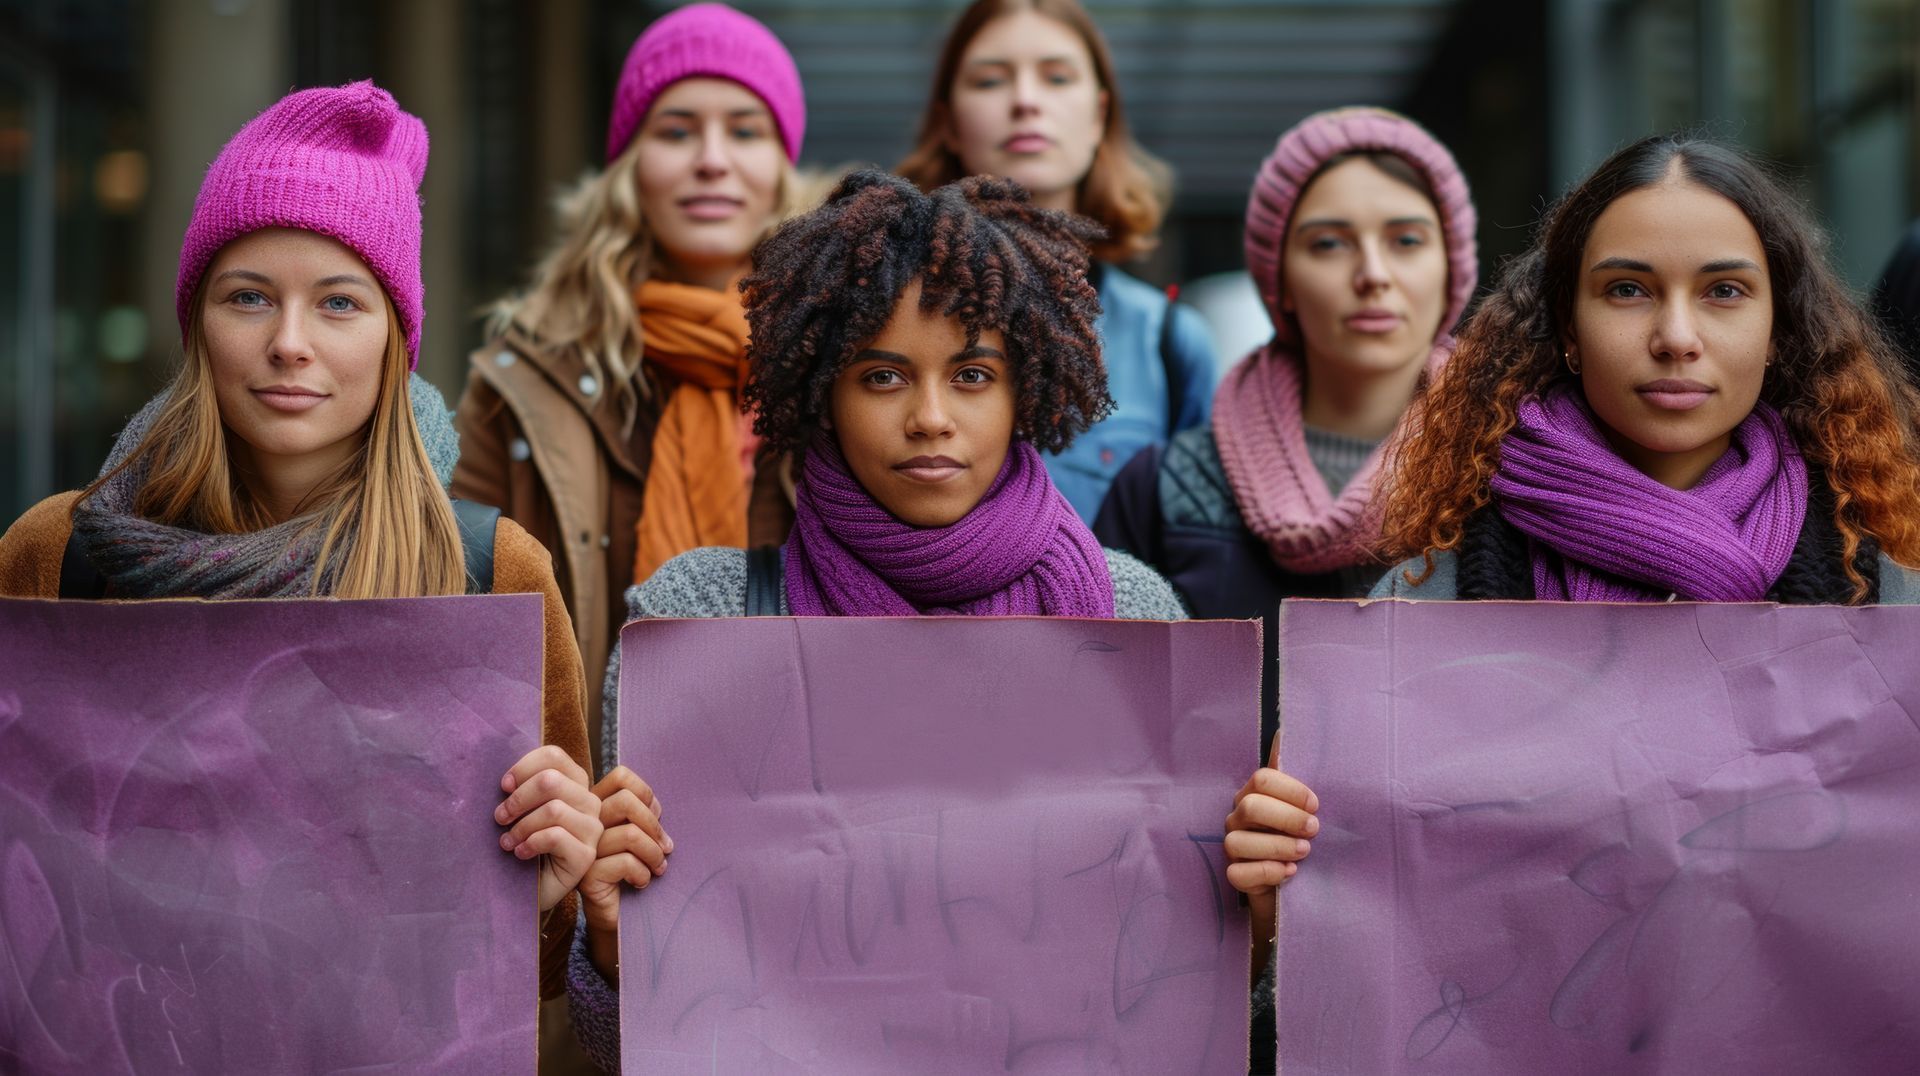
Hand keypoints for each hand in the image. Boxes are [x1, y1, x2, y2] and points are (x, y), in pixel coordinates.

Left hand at [495, 745, 603, 912]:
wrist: (524, 890)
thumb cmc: (520, 844)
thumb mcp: (520, 810)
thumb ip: (522, 787)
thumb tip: (508, 779)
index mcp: (575, 785)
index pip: (554, 756)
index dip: (524, 767)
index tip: (504, 786)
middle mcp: (590, 803)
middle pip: (551, 780)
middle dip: (518, 799)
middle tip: (500, 817)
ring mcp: (592, 829)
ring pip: (553, 809)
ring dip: (521, 826)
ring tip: (507, 841)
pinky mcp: (586, 855)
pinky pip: (555, 836)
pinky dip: (530, 843)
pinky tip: (520, 853)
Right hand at [580, 766, 672, 982]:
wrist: (617, 914)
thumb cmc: (634, 870)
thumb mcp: (642, 837)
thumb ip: (644, 815)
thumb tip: (656, 808)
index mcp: (598, 807)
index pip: (621, 777)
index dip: (645, 793)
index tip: (656, 817)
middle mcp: (587, 824)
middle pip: (625, 801)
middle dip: (654, 826)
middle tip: (666, 849)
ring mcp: (583, 849)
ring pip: (630, 834)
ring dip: (654, 854)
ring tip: (657, 869)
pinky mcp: (587, 874)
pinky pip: (625, 862)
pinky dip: (642, 874)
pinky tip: (641, 883)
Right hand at [1225, 767, 1317, 967]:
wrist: (1294, 879)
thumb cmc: (1298, 836)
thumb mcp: (1302, 808)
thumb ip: (1294, 777)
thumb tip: (1283, 734)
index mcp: (1254, 794)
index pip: (1262, 778)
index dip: (1290, 790)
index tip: (1315, 804)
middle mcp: (1238, 817)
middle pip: (1251, 806)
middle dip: (1286, 818)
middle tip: (1314, 829)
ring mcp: (1232, 845)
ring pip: (1239, 841)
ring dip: (1278, 846)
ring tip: (1304, 852)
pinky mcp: (1234, 875)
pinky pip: (1239, 873)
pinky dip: (1266, 872)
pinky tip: (1289, 872)